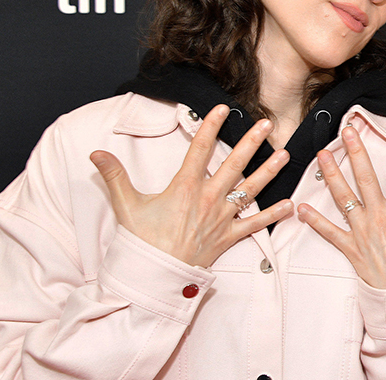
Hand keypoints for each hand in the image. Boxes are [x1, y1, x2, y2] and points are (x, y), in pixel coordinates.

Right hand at [90, 104, 294, 267]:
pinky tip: (289, 205)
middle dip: (252, 142)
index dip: (211, 126)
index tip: (222, 108)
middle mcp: (208, 199)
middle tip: (267, 124)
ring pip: (250, 190)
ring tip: (285, 154)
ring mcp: (221, 218)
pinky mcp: (228, 238)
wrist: (154, 277)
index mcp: (185, 187)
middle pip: (234, 164)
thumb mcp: (126, 205)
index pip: (200, 149)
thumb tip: (96, 153)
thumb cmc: (141, 242)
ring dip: (269, 171)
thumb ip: (114, 175)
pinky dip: (272, 215)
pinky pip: (254, 225)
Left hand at [297, 124, 385, 288]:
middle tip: (347, 131)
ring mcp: (363, 232)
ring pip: (344, 197)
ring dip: (332, 174)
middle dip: (356, 151)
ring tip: (323, 154)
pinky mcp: (351, 249)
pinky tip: (299, 207)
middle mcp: (381, 217)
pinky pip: (329, 232)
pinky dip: (313, 221)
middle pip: (366, 177)